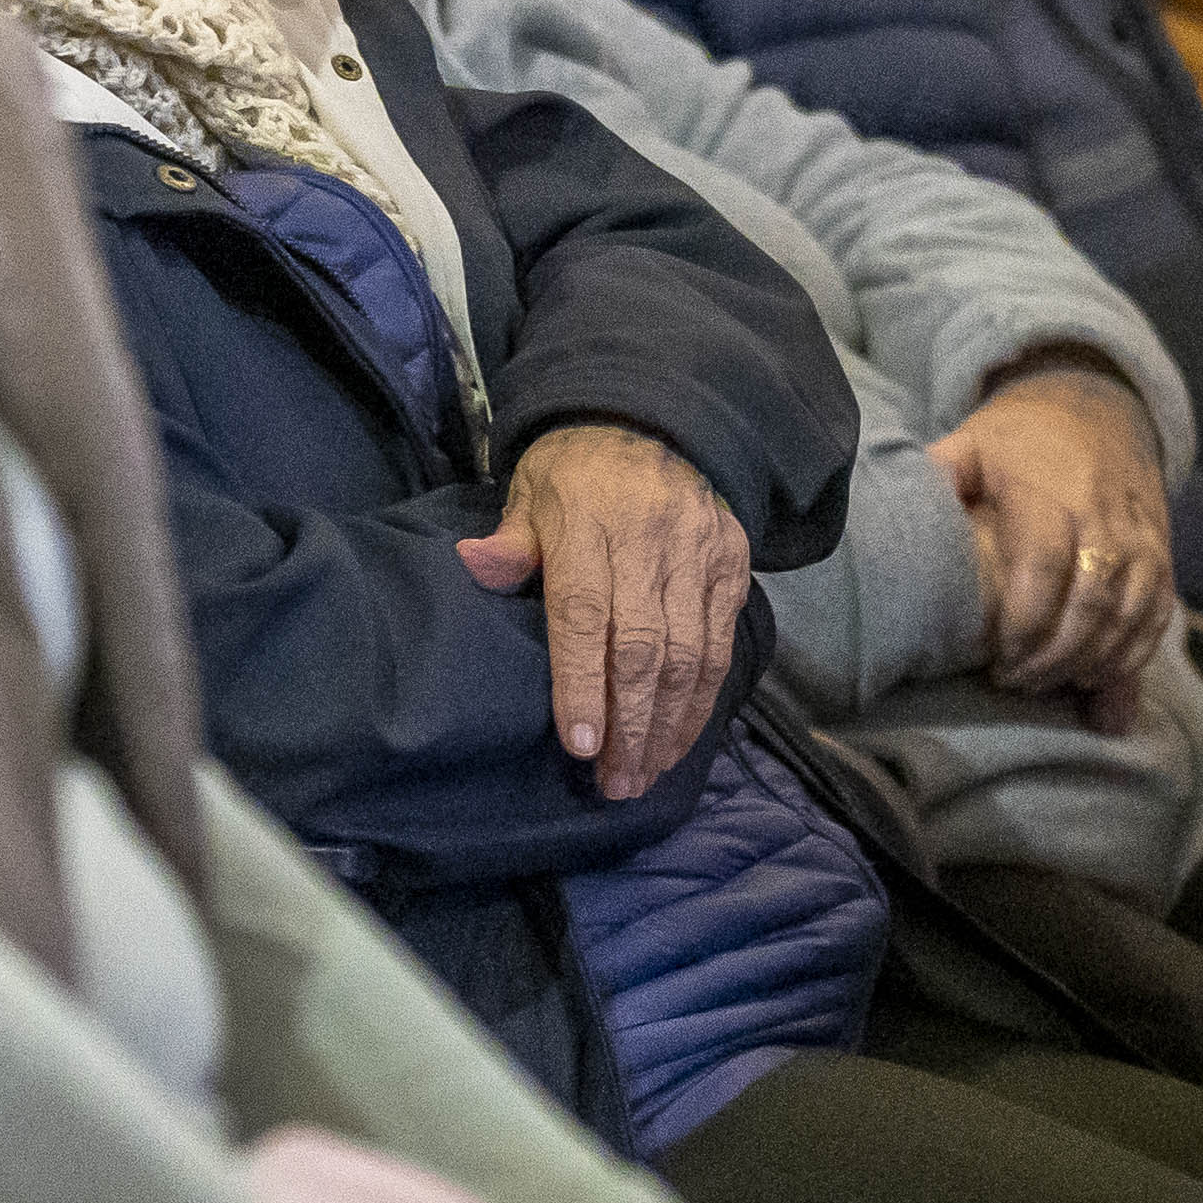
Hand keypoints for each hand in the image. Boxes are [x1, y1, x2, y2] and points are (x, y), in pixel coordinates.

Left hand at [463, 422, 747, 799]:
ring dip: (668, 726)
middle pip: (643, 649)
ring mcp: (698, 555)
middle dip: (630, 726)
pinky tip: (679, 738)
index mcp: (588, 524)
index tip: (579, 745)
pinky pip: (720, 644)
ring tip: (643, 776)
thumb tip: (470, 567)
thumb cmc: (576, 471)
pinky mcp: (732, 565)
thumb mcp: (529, 491)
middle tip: (614, 784)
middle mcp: (650, 542)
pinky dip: (702, 700)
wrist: (655, 418)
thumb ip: (510, 542)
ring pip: (689, 656)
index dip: (582, 684)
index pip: (585, 615)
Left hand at [928, 364, 1174, 717]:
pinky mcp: (1163, 556)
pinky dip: (1133, 656)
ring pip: (1131, 613)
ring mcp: (1142, 538)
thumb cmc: (1019, 442)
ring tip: (1048, 687)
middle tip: (1014, 683)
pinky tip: (1096, 685)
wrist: (1099, 409)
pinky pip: (1158, 615)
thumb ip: (939, 476)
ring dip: (1093, 662)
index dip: (1024, 623)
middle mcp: (1104, 516)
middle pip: (1092, 600)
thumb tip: (903, 507)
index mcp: (1050, 492)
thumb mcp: (972, 443)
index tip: (995, 659)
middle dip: (1055, 655)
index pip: (1044, 565)